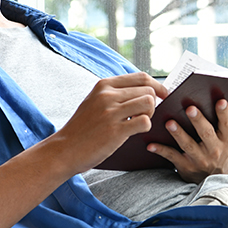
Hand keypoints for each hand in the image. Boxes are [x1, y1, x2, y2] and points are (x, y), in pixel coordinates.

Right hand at [54, 72, 169, 172]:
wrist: (64, 149)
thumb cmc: (83, 127)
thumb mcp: (95, 101)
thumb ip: (115, 93)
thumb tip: (145, 89)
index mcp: (104, 85)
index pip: (142, 77)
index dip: (158, 86)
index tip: (164, 95)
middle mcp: (108, 95)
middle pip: (148, 90)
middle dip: (153, 104)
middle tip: (143, 115)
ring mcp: (111, 112)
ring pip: (149, 103)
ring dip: (149, 114)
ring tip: (137, 122)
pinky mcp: (115, 131)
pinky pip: (145, 122)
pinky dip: (144, 127)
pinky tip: (133, 132)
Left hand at [147, 89, 227, 182]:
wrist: (212, 179)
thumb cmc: (224, 146)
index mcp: (227, 137)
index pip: (227, 123)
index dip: (224, 113)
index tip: (220, 101)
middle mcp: (215, 148)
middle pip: (207, 134)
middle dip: (199, 121)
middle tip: (190, 108)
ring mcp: (199, 158)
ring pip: (188, 145)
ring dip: (178, 134)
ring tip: (169, 122)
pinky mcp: (184, 166)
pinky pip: (172, 157)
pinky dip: (161, 150)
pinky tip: (150, 143)